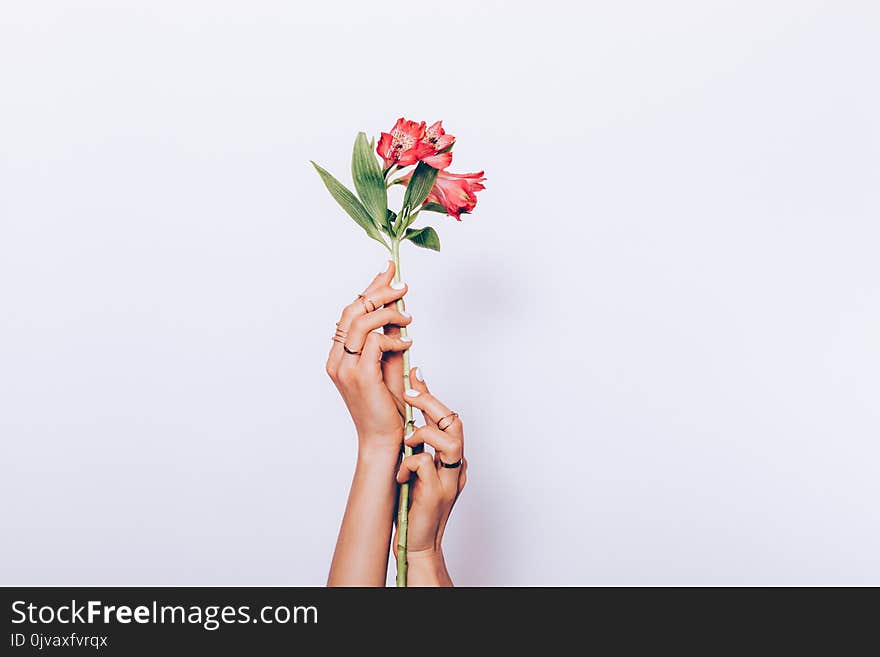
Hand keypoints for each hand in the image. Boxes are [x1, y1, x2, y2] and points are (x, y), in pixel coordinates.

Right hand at [326, 261, 410, 452]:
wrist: (385, 440)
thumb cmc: (388, 408)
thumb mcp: (390, 365)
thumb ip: (391, 339)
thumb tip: (399, 312)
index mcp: (339, 356)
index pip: (350, 313)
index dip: (369, 289)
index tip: (388, 272)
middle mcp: (337, 360)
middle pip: (353, 310)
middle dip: (378, 292)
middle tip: (402, 285)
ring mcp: (345, 368)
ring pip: (363, 321)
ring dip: (389, 312)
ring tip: (408, 315)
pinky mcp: (361, 376)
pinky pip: (376, 342)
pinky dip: (394, 338)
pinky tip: (407, 344)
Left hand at [394, 369, 465, 584]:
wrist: (417, 543)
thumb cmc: (413, 506)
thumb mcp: (414, 470)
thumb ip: (416, 447)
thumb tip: (404, 418)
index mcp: (451, 458)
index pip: (447, 417)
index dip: (431, 395)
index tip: (415, 374)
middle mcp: (456, 466)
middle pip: (454, 422)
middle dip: (430, 403)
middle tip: (407, 394)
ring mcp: (450, 480)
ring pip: (449, 440)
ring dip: (422, 434)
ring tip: (406, 442)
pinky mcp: (438, 494)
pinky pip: (425, 464)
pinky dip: (409, 465)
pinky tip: (401, 477)